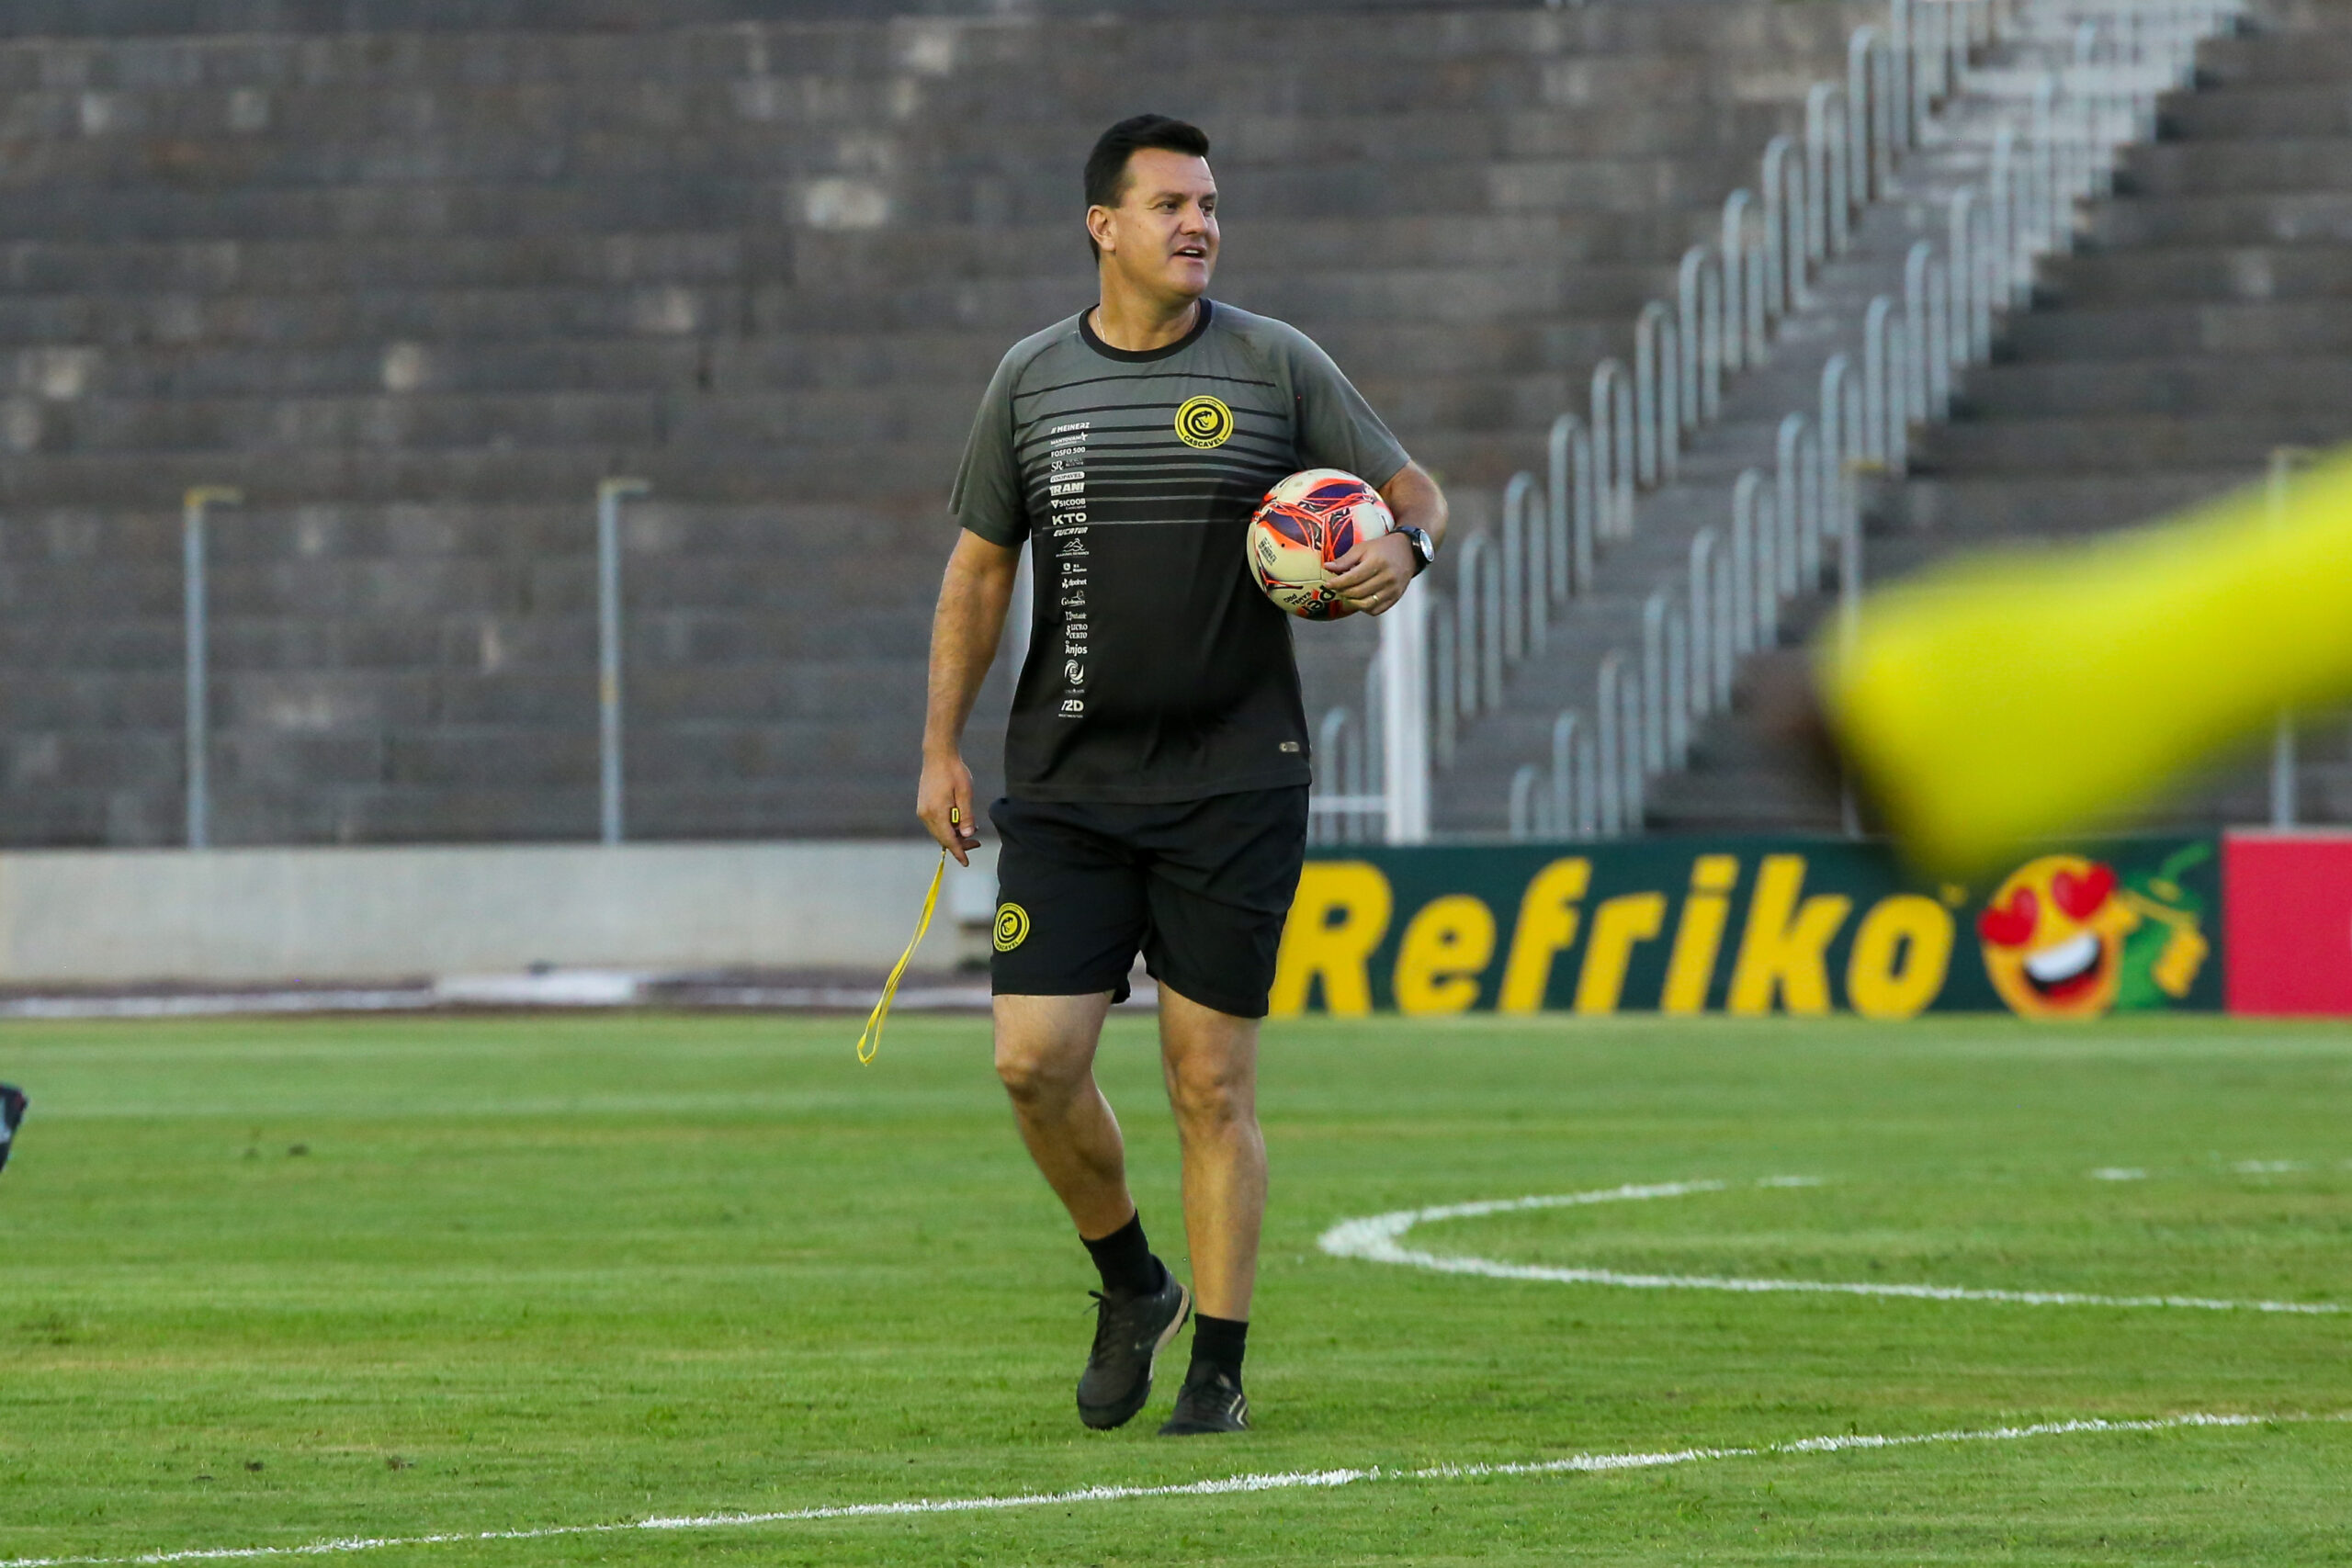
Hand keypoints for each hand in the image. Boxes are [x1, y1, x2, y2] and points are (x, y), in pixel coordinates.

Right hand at [917, 751, 980, 865]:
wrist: (938, 755)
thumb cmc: (954, 771)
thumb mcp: (965, 793)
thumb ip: (966, 816)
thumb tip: (967, 835)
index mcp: (936, 812)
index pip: (948, 840)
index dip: (958, 852)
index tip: (966, 863)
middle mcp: (926, 814)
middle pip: (942, 838)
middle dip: (958, 844)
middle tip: (977, 842)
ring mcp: (922, 810)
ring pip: (939, 832)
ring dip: (953, 834)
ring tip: (970, 828)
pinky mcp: (923, 806)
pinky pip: (935, 824)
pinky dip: (947, 827)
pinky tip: (958, 821)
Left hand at [1325, 530, 1417, 616]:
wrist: (1407, 551)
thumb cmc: (1381, 548)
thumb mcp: (1362, 548)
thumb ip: (1345, 560)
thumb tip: (1327, 567)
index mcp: (1377, 563)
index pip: (1352, 578)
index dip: (1337, 583)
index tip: (1328, 584)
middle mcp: (1387, 577)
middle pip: (1357, 593)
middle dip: (1343, 592)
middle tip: (1336, 588)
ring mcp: (1393, 589)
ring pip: (1366, 605)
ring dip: (1352, 601)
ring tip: (1347, 593)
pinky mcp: (1396, 597)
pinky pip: (1376, 610)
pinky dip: (1365, 608)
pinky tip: (1360, 599)